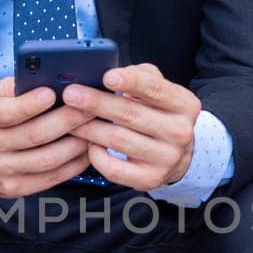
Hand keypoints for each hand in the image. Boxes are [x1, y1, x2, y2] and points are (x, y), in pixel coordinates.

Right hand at [0, 76, 91, 195]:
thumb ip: (20, 87)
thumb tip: (55, 78)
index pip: (6, 111)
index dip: (30, 104)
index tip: (52, 93)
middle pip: (35, 135)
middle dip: (67, 120)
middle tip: (90, 108)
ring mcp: (1, 169)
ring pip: (47, 159)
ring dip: (76, 144)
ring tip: (93, 129)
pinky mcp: (14, 188)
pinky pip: (51, 178)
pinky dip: (73, 164)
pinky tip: (85, 150)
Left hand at [61, 62, 200, 189]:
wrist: (178, 155)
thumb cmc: (159, 115)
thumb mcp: (160, 90)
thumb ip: (141, 76)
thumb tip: (111, 73)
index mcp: (184, 104)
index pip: (155, 89)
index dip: (130, 81)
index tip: (107, 76)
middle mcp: (179, 132)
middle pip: (131, 114)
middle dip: (96, 103)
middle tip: (71, 95)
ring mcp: (166, 158)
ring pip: (118, 140)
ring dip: (88, 127)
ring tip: (68, 118)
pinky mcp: (150, 179)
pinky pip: (114, 168)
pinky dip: (95, 155)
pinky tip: (88, 144)